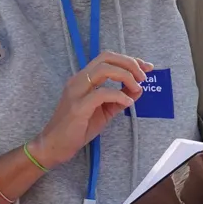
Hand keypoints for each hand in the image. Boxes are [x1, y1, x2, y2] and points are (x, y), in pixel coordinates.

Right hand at [28, 50, 151, 168]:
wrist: (55, 145)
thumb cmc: (78, 128)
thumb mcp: (104, 111)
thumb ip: (119, 99)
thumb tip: (138, 89)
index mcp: (83, 78)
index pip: (107, 58)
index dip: (129, 60)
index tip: (147, 67)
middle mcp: (79, 80)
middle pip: (106, 58)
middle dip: (130, 63)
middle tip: (143, 77)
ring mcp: (77, 91)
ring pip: (104, 69)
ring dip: (126, 76)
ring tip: (137, 88)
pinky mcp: (78, 106)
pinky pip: (102, 93)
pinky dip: (119, 95)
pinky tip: (128, 103)